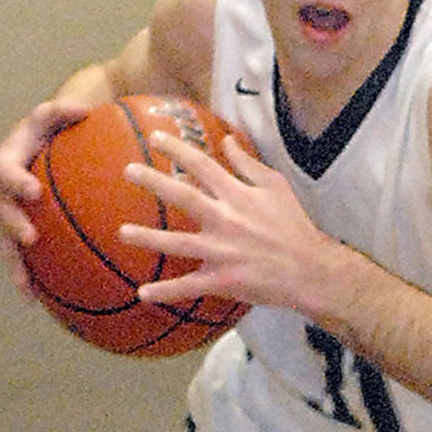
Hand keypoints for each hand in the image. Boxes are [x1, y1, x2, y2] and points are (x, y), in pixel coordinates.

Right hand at [0, 99, 90, 294]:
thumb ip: (63, 109)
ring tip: (25, 286)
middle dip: (12, 224)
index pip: (5, 169)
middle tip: (31, 238)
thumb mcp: (54, 115)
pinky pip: (15, 255)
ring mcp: (4, 213)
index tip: (33, 192)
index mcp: (6, 160)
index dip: (15, 181)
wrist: (40, 144)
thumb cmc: (51, 128)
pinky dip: (24, 276)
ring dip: (12, 263)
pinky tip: (36, 299)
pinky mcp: (13, 231)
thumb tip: (82, 109)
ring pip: (2, 240)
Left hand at [119, 131, 336, 309]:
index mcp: (238, 195)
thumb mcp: (277, 187)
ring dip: (147, 238)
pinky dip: (165, 291)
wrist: (309, 269)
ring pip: (176, 243)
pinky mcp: (222, 280)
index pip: (202, 165)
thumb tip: (228, 141)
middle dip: (153, 182)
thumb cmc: (294, 226)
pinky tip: (142, 292)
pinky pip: (188, 286)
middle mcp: (225, 219)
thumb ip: (249, 164)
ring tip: (122, 232)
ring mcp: (221, 251)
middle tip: (128, 171)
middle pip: (182, 196)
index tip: (155, 138)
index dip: (177, 149)